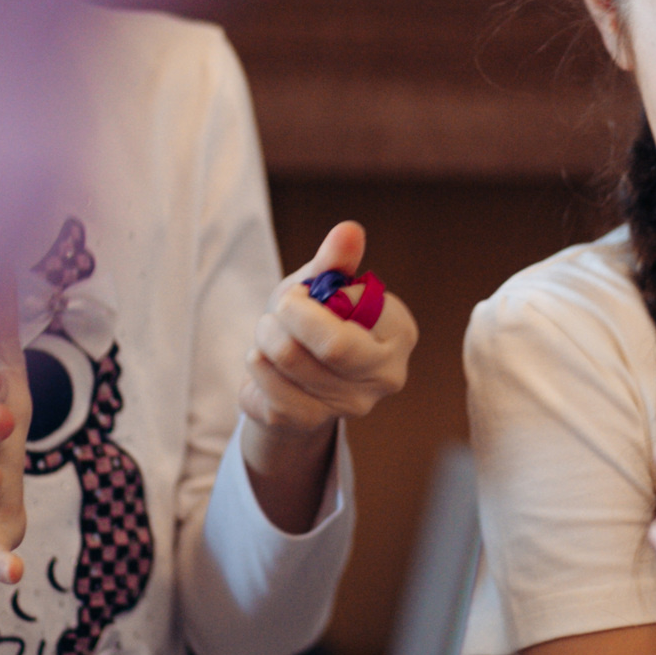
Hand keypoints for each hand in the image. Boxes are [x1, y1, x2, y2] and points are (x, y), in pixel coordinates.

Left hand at [239, 221, 416, 530]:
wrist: (298, 372)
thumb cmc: (317, 319)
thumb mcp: (324, 284)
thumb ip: (336, 262)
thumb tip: (349, 230)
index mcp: (400, 334)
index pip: (340, 334)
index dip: (301, 308)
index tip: (294, 295)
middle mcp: (386, 377)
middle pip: (312, 355)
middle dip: (277, 325)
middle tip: (275, 313)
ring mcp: (352, 407)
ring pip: (281, 367)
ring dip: (261, 341)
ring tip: (270, 336)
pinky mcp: (314, 424)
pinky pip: (265, 392)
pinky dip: (255, 370)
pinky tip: (266, 367)